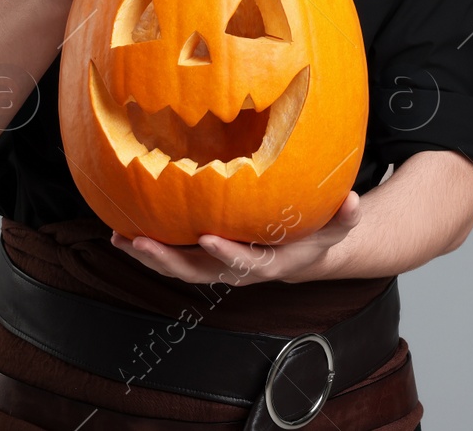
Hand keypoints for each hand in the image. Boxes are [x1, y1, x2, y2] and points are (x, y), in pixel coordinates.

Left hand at [110, 192, 361, 284]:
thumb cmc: (317, 235)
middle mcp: (236, 270)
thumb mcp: (337, 227)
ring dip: (149, 256)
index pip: (245, 264)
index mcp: (267, 264)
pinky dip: (147, 247)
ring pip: (178, 268)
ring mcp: (216, 266)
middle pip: (198, 272)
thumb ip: (345, 217)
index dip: (226, 254)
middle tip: (141, 244)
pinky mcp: (202, 257)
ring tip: (119, 239)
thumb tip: (353, 200)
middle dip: (168, 261)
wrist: (301, 255)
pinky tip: (119, 232)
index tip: (206, 238)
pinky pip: (172, 256)